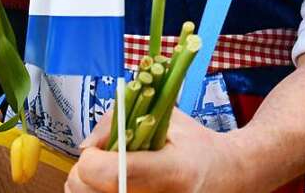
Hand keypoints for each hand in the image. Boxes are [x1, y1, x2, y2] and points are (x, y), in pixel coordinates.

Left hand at [67, 110, 236, 192]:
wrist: (220, 177)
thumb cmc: (194, 146)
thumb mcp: (169, 119)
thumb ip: (124, 120)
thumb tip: (87, 145)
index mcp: (171, 171)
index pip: (110, 173)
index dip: (92, 158)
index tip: (98, 148)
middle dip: (84, 171)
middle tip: (101, 158)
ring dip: (87, 184)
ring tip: (108, 171)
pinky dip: (97, 192)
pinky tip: (110, 185)